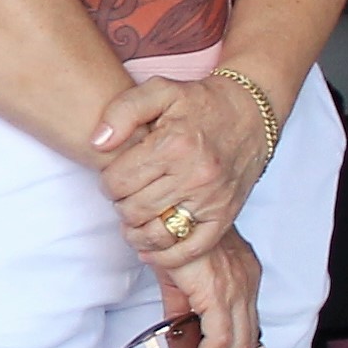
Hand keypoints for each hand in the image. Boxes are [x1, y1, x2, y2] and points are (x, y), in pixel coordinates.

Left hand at [94, 73, 274, 264]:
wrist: (250, 113)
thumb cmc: (200, 102)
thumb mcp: (159, 90)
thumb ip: (122, 111)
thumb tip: (98, 143)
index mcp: (173, 144)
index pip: (117, 182)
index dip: (107, 181)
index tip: (115, 176)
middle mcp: (194, 175)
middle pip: (133, 210)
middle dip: (120, 204)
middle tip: (126, 194)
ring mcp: (211, 199)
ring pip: (156, 234)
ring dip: (136, 231)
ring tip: (135, 217)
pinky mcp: (225, 216)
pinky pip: (190, 249)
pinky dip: (165, 256)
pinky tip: (150, 249)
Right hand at [150, 233, 264, 347]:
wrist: (161, 213)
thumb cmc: (166, 237)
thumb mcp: (176, 279)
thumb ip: (181, 312)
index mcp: (242, 278)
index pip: (244, 331)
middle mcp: (247, 284)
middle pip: (246, 346)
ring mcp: (238, 289)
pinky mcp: (221, 294)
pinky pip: (220, 343)